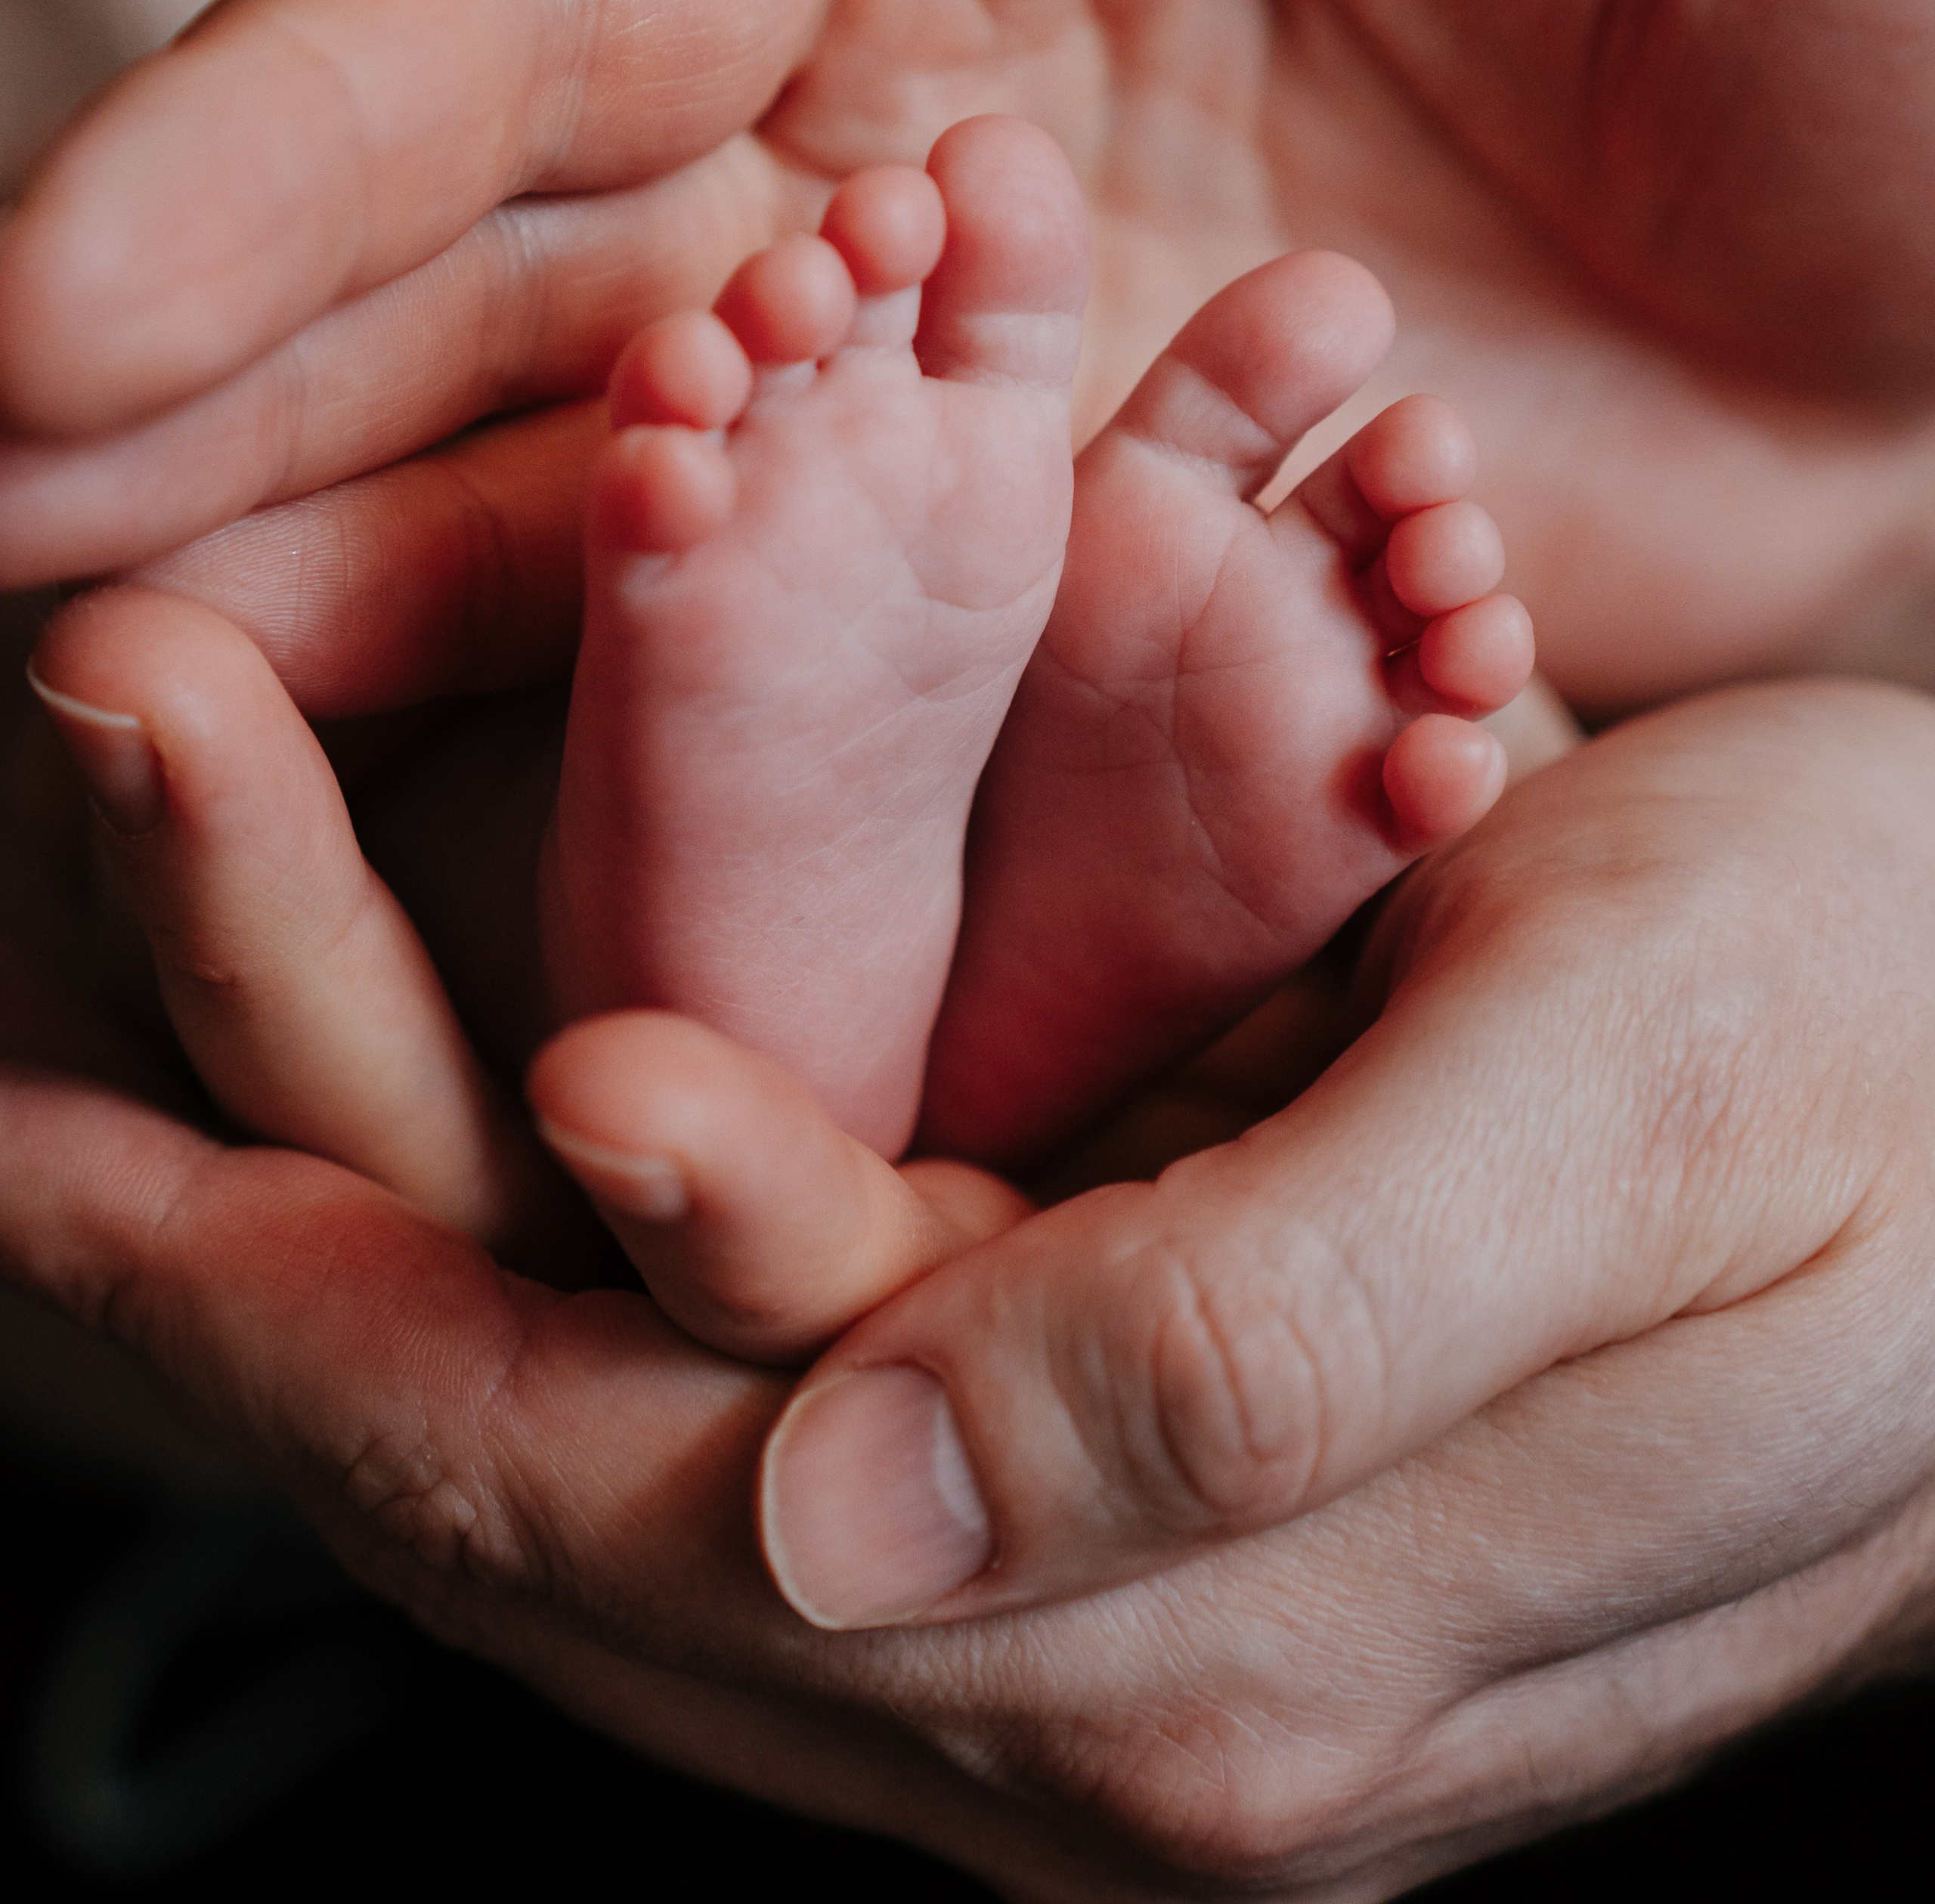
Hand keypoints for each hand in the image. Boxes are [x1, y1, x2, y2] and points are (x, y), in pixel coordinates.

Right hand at [6, 0, 1934, 720]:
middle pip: (512, 32)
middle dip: (255, 179)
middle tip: (9, 343)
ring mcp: (891, 244)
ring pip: (512, 311)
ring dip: (250, 428)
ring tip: (8, 538)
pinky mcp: (915, 505)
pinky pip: (642, 551)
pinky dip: (440, 619)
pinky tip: (215, 690)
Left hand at [13, 601, 1934, 1896]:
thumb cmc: (1889, 1036)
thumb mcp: (1630, 1124)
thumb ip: (1264, 1353)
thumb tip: (837, 1528)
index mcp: (1208, 1640)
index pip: (619, 1528)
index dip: (297, 1336)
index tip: (22, 1165)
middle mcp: (1111, 1680)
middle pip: (566, 1513)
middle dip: (253, 1304)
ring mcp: (1109, 1583)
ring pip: (625, 1453)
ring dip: (365, 1273)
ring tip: (110, 1101)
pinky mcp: (1129, 1442)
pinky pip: (763, 1372)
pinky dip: (560, 1257)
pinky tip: (441, 1141)